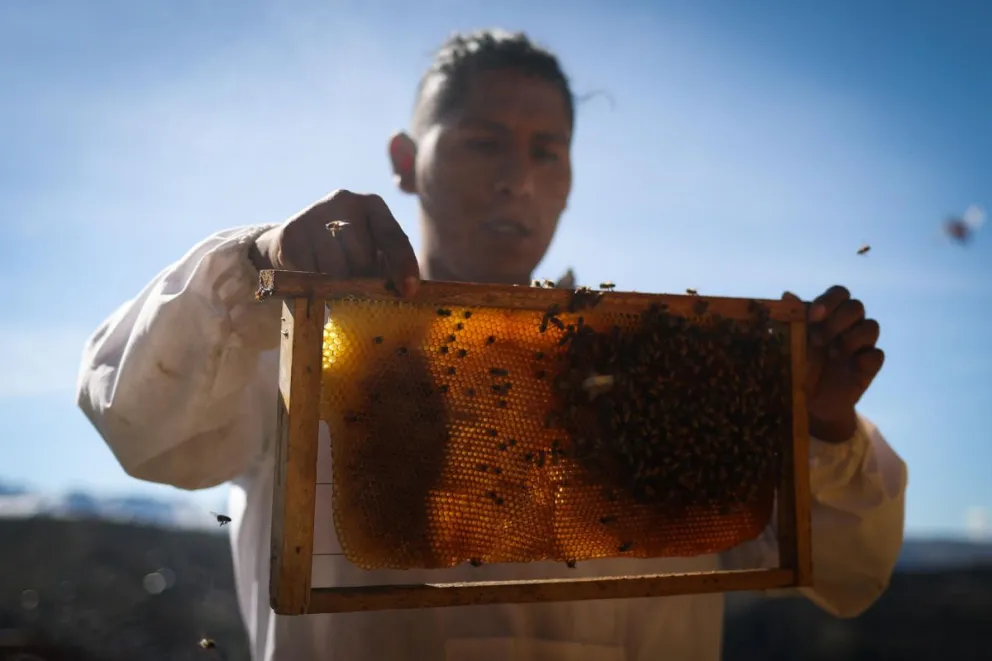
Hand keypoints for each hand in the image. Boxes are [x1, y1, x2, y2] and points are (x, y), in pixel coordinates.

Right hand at [250, 190, 420, 295]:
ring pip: (335, 267)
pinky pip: (311, 273)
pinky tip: (314, 276)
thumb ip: (388, 267)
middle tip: (356, 287)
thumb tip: (405, 290)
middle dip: (361, 279)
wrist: (296, 242)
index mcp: (373, 205)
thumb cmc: (345, 253)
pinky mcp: (292, 232)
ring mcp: (315, 213)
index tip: (409, 290)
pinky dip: (315, 284)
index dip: (403, 264)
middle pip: (362, 255)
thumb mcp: (371, 252)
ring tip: (334, 282)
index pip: (392, 236)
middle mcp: (344, 200)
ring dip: (337, 284)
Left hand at [783, 286, 884, 442]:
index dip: (830, 300)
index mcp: (829, 315)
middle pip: (856, 307)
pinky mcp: (869, 366)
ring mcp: (861, 345)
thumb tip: (787, 295)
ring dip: (852, 337)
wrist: (809, 401)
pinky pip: (877, 355)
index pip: (839, 293)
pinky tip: (851, 366)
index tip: (813, 315)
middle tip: (818, 340)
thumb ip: (791, 319)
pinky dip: (865, 358)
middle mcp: (848, 326)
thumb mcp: (789, 344)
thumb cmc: (798, 365)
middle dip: (838, 320)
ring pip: (871, 326)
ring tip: (833, 354)